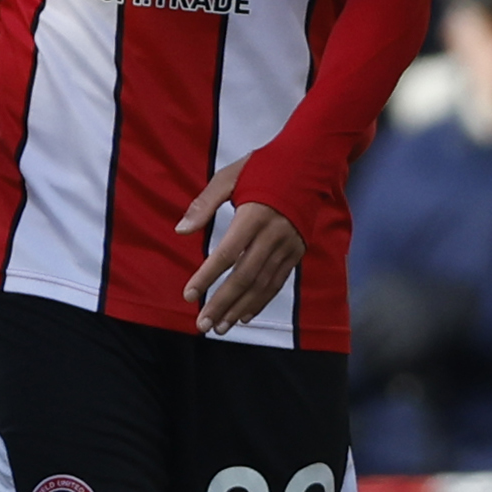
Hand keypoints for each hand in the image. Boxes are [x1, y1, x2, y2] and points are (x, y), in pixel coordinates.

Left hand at [176, 160, 303, 333]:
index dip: (207, 277)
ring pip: (262, 285)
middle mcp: (273, 235)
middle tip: (203, 325)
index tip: (189, 295)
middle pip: (244, 277)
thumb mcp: (229, 176)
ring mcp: (288, 246)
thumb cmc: (263, 167)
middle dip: (222, 303)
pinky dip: (261, 301)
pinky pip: (277, 282)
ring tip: (220, 327)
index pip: (226, 254)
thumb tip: (181, 231)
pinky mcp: (297, 252)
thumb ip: (204, 204)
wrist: (310, 163)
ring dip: (240, 309)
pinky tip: (244, 315)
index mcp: (254, 215)